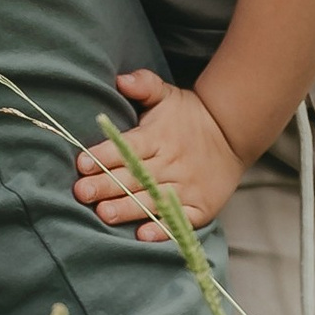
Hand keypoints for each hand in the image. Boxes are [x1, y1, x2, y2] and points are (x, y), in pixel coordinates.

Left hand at [73, 73, 244, 234]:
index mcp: (158, 137)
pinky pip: (181, 221)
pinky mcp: (201, 207)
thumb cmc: (189, 116)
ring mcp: (187, 187)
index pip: (127, 147)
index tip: (82, 163)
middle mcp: (171, 163)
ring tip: (104, 214)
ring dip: (128, 208)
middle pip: (134, 176)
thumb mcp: (167, 95)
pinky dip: (164, 229)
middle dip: (106, 185)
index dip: (104, 155)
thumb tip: (121, 79)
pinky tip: (143, 235)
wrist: (233, 135)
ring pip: (153, 200)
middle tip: (82, 192)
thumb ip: (144, 85)